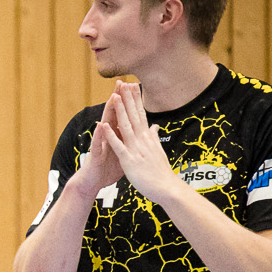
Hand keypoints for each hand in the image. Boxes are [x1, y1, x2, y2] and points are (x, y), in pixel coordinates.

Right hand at [70, 92, 125, 202]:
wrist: (93, 183)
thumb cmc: (107, 169)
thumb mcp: (124, 153)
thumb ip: (132, 141)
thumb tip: (141, 132)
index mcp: (116, 136)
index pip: (123, 115)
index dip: (129, 102)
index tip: (135, 87)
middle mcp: (107, 136)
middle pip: (113, 114)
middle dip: (117, 99)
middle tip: (121, 82)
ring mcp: (100, 144)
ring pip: (104, 125)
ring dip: (108, 112)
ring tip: (113, 98)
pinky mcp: (95, 154)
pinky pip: (97, 143)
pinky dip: (99, 134)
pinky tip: (100, 125)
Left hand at [103, 80, 181, 204]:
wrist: (167, 189)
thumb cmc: (161, 172)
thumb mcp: (157, 151)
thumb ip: (153, 138)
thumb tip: (154, 126)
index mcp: (147, 138)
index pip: (141, 114)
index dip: (136, 100)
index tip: (133, 85)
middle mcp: (143, 140)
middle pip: (134, 116)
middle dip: (128, 99)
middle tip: (123, 82)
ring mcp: (136, 149)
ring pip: (126, 126)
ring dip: (120, 111)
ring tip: (114, 96)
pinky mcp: (129, 160)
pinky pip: (118, 146)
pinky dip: (110, 135)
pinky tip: (104, 125)